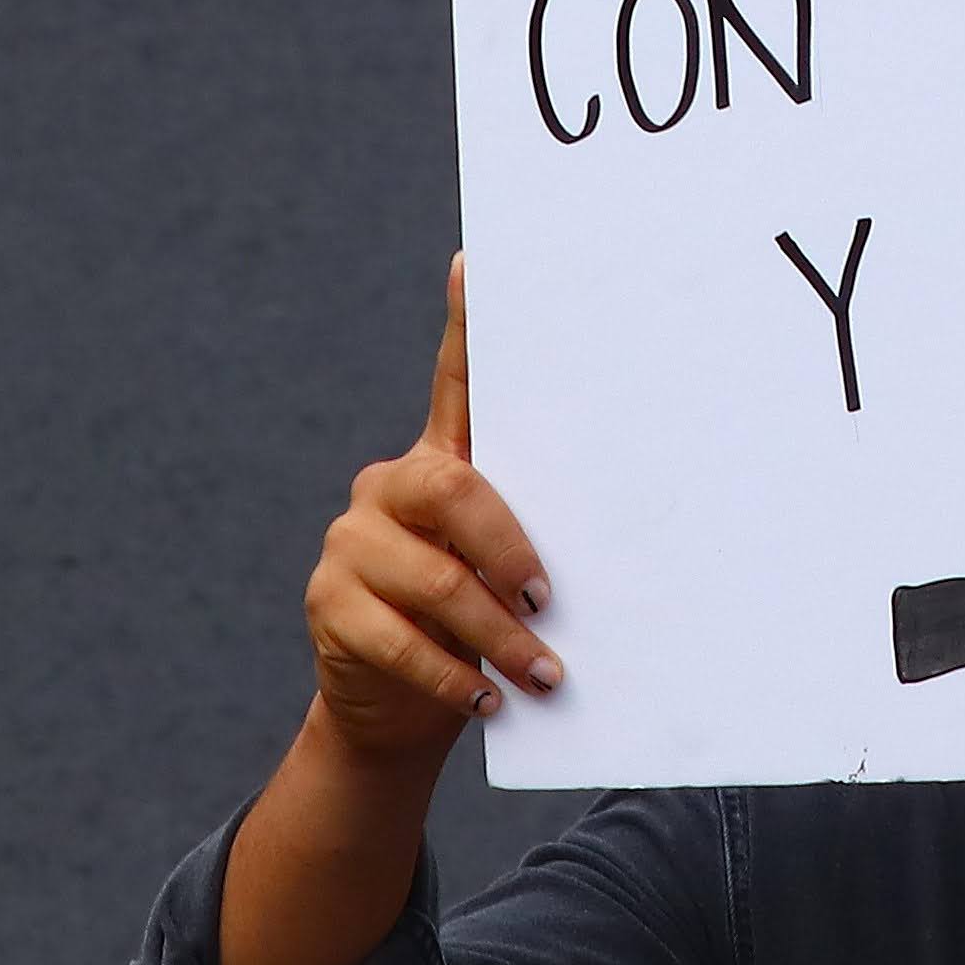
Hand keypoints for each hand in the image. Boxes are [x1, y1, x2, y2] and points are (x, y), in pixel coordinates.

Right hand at [304, 255, 561, 756]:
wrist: (407, 704)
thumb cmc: (487, 617)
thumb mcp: (515, 565)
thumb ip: (542, 529)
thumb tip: (634, 519)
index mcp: (444, 459)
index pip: (458, 380)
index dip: (465, 323)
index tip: (476, 261)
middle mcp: (391, 485)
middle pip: (455, 492)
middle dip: (511, 551)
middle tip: (553, 599)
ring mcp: (352, 542)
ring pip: (432, 578)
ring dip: (496, 633)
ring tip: (544, 671)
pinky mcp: (329, 604)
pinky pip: (397, 639)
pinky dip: (454, 674)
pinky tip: (488, 699)